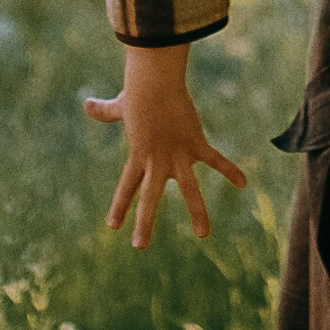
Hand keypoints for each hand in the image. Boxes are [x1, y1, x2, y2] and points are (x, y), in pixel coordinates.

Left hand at [83, 44, 247, 247]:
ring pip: (189, 189)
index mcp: (139, 155)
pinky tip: (243, 183)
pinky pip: (216, 160)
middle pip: (149, 197)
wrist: (155, 83)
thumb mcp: (120, 105)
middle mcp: (157, 161)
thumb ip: (105, 110)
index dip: (120, 206)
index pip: (127, 186)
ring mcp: (178, 155)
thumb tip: (86, 104)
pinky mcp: (195, 144)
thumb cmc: (138, 92)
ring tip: (203, 235)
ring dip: (198, 212)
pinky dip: (230, 170)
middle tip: (139, 246)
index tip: (113, 226)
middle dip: (145, 222)